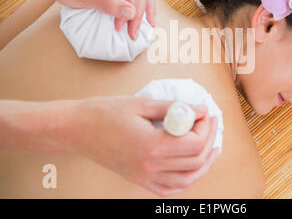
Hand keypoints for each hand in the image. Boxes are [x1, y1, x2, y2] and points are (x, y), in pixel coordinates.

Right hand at [74, 96, 220, 196]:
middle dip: (209, 140)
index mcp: (152, 145)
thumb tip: (200, 109)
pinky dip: (187, 180)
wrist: (79, 129)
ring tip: (212, 147)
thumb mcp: (142, 104)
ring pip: (188, 179)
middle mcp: (150, 166)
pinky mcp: (139, 180)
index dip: (206, 127)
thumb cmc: (106, 113)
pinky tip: (192, 167)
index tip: (205, 113)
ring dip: (205, 164)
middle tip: (209, 123)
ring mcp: (144, 176)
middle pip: (195, 161)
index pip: (194, 143)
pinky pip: (170, 188)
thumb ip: (175, 108)